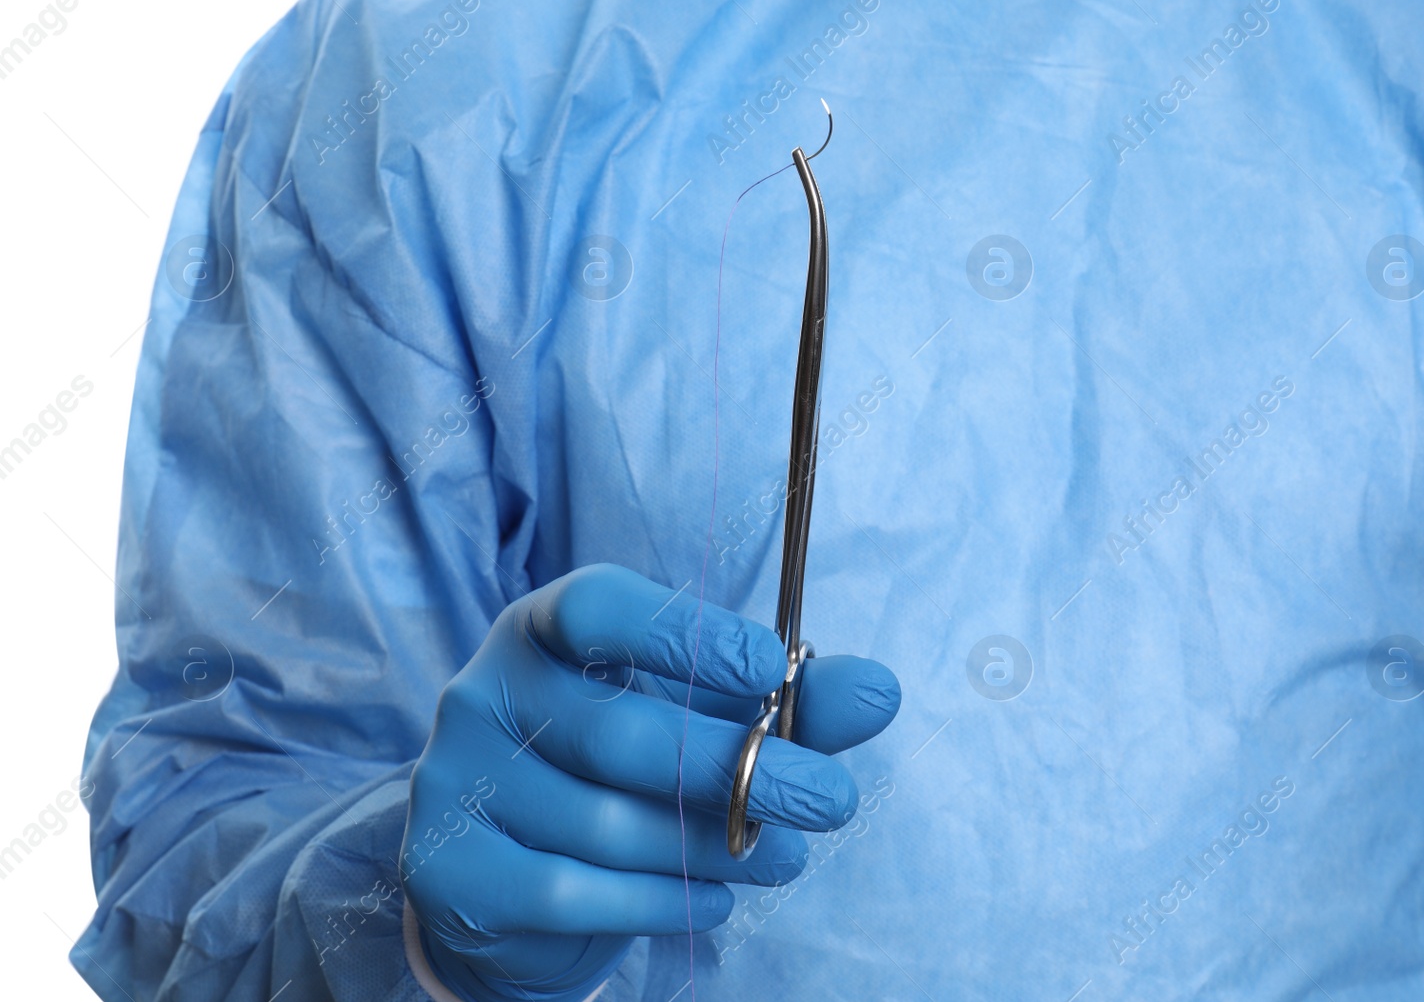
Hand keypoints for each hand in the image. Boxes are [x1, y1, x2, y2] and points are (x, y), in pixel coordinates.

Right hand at [401, 563, 900, 1000]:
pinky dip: (661, 901)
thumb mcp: (701, 719)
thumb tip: (883, 691)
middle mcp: (485, 693)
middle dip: (743, 770)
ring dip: (714, 848)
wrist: (510, 883)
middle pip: (620, 732)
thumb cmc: (620, 773)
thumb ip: (788, 703)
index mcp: (540, 629)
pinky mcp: (454, 869)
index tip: (773, 666)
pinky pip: (575, 892)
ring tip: (784, 859)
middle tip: (831, 799)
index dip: (684, 633)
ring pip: (607, 824)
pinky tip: (714, 900)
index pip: (595, 607)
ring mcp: (457, 781)